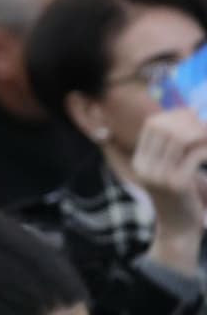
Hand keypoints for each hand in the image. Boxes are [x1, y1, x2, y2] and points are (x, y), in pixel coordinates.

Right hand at [133, 109, 206, 276]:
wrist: (178, 229)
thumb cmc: (179, 197)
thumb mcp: (168, 169)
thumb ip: (174, 146)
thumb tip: (191, 112)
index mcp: (140, 161)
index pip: (152, 124)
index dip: (173, 115)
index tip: (192, 116)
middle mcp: (145, 166)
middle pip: (165, 128)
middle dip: (188, 122)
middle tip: (204, 127)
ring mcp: (160, 176)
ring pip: (180, 138)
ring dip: (199, 133)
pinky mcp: (178, 184)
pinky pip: (195, 155)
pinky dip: (206, 149)